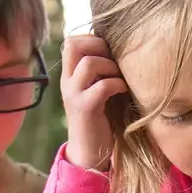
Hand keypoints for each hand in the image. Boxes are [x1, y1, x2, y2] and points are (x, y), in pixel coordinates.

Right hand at [60, 34, 129, 171]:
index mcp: (69, 75)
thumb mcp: (96, 90)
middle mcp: (67, 82)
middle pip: (73, 45)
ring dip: (110, 66)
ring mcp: (74, 94)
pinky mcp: (85, 108)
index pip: (71, 41)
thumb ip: (100, 72)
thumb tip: (121, 49)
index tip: (109, 51)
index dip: (91, 39)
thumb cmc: (100, 119)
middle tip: (115, 61)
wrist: (90, 153)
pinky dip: (117, 84)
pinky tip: (124, 91)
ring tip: (121, 78)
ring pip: (89, 63)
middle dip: (99, 46)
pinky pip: (102, 86)